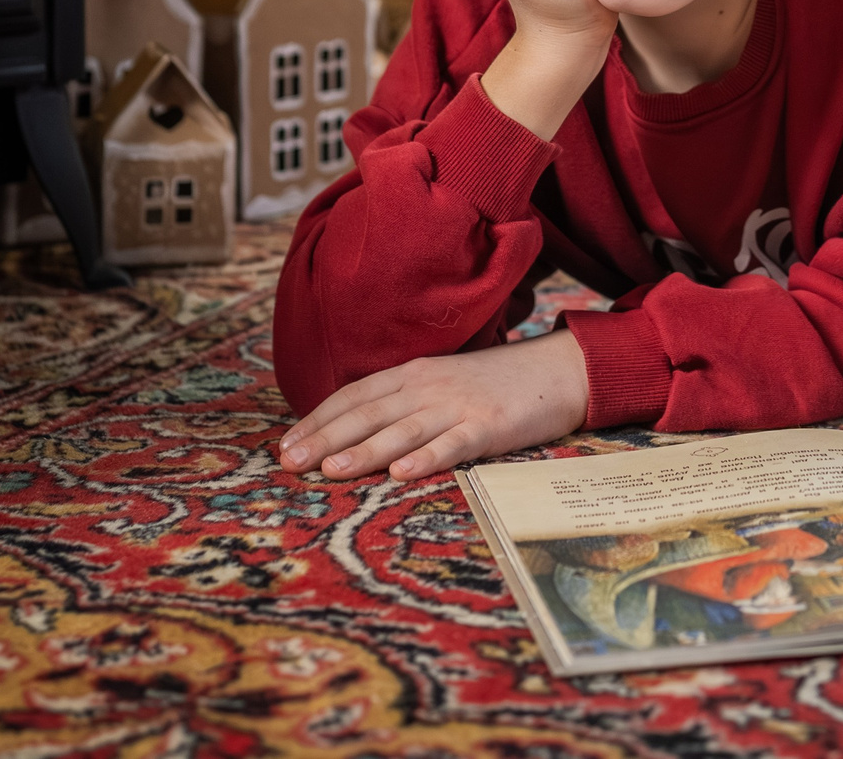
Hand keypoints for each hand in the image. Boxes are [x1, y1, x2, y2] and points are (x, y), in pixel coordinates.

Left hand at [279, 331, 590, 481]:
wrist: (557, 369)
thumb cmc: (496, 382)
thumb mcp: (442, 381)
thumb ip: (404, 399)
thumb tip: (356, 428)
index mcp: (413, 373)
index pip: (354, 395)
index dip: (317, 419)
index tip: (285, 444)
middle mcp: (428, 386)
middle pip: (368, 413)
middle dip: (324, 439)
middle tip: (288, 464)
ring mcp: (458, 406)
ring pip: (401, 431)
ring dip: (363, 450)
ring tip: (330, 471)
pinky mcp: (489, 426)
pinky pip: (452, 445)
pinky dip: (425, 458)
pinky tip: (402, 474)